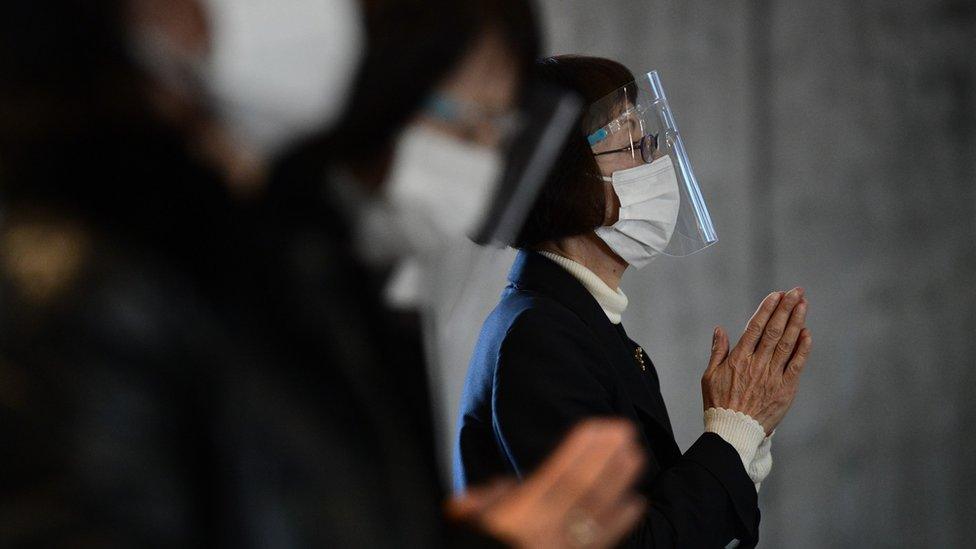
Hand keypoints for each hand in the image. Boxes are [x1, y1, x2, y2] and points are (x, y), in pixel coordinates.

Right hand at [447, 419, 646, 547]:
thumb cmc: (487, 545)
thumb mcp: (473, 523)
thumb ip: (482, 502)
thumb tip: (497, 488)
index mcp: (520, 516)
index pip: (556, 476)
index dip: (579, 449)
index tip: (597, 426)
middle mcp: (547, 531)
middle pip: (584, 488)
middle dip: (606, 457)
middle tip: (625, 430)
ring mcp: (567, 547)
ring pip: (599, 511)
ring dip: (620, 481)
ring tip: (636, 455)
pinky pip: (606, 541)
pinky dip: (622, 521)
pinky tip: (637, 502)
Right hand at [701, 288, 812, 434]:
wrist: (733, 431)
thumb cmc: (718, 404)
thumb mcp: (710, 376)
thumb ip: (717, 351)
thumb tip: (720, 329)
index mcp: (738, 359)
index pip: (755, 327)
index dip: (767, 309)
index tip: (776, 294)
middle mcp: (757, 364)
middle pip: (774, 330)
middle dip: (786, 308)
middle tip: (796, 291)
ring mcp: (772, 376)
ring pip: (787, 343)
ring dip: (796, 322)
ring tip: (803, 304)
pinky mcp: (785, 389)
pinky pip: (796, 365)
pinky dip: (802, 349)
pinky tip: (807, 333)